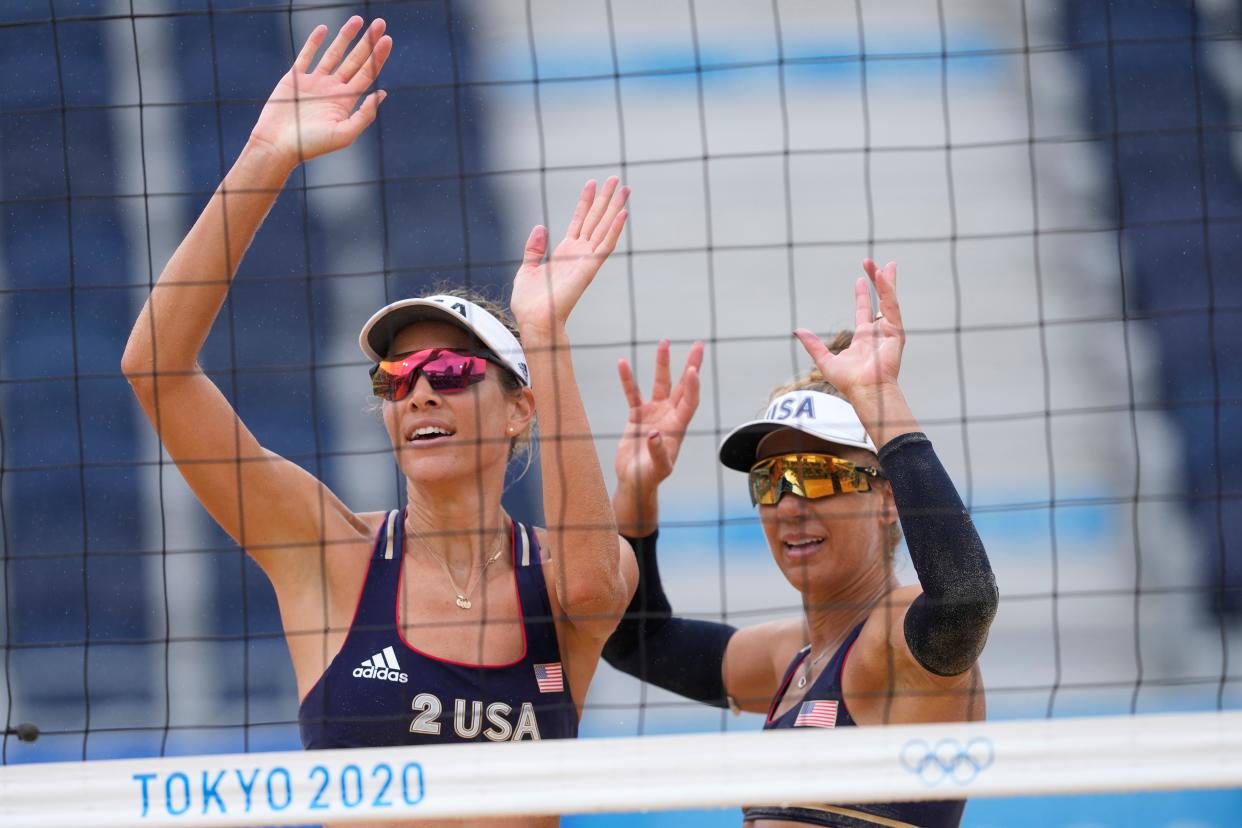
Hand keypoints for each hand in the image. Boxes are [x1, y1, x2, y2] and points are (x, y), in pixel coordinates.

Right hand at [249, 17, 391, 165]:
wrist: (278, 145)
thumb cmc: (311, 145)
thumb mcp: (345, 133)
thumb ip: (364, 114)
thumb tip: (382, 93)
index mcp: (346, 102)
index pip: (367, 74)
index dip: (377, 56)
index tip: (387, 39)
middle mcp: (332, 90)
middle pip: (355, 60)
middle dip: (367, 42)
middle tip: (379, 23)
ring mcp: (314, 83)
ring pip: (333, 54)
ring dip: (345, 36)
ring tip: (357, 19)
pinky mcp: (295, 78)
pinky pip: (306, 55)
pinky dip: (314, 42)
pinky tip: (323, 28)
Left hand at [510, 177, 629, 338]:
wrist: (534, 319)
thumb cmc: (530, 301)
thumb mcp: (527, 268)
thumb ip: (534, 248)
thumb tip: (540, 227)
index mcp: (565, 252)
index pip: (579, 221)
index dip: (586, 202)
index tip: (592, 183)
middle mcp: (579, 254)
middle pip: (596, 220)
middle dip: (606, 199)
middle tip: (616, 179)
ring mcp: (586, 260)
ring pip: (604, 228)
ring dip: (615, 208)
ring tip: (624, 188)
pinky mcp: (589, 268)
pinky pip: (605, 246)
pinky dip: (615, 230)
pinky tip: (623, 214)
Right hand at [614, 340, 703, 492]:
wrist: (634, 481)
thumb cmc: (650, 477)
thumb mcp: (658, 469)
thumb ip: (658, 453)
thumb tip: (654, 435)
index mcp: (679, 427)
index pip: (690, 402)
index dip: (693, 387)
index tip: (693, 370)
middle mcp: (670, 415)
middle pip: (682, 385)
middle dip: (690, 365)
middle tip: (698, 345)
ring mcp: (654, 413)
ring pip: (660, 383)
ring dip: (662, 364)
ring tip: (663, 343)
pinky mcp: (637, 415)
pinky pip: (632, 393)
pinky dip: (628, 379)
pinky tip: (622, 363)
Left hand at [795, 259, 903, 399]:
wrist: (865, 390)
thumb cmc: (849, 382)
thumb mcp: (825, 360)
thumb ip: (813, 345)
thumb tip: (797, 331)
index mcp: (865, 338)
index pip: (865, 311)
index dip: (863, 294)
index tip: (860, 279)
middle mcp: (878, 332)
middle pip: (880, 300)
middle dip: (877, 281)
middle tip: (872, 263)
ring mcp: (889, 331)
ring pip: (889, 300)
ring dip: (886, 281)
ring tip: (884, 264)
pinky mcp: (896, 332)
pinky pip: (892, 306)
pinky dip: (889, 291)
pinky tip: (884, 276)